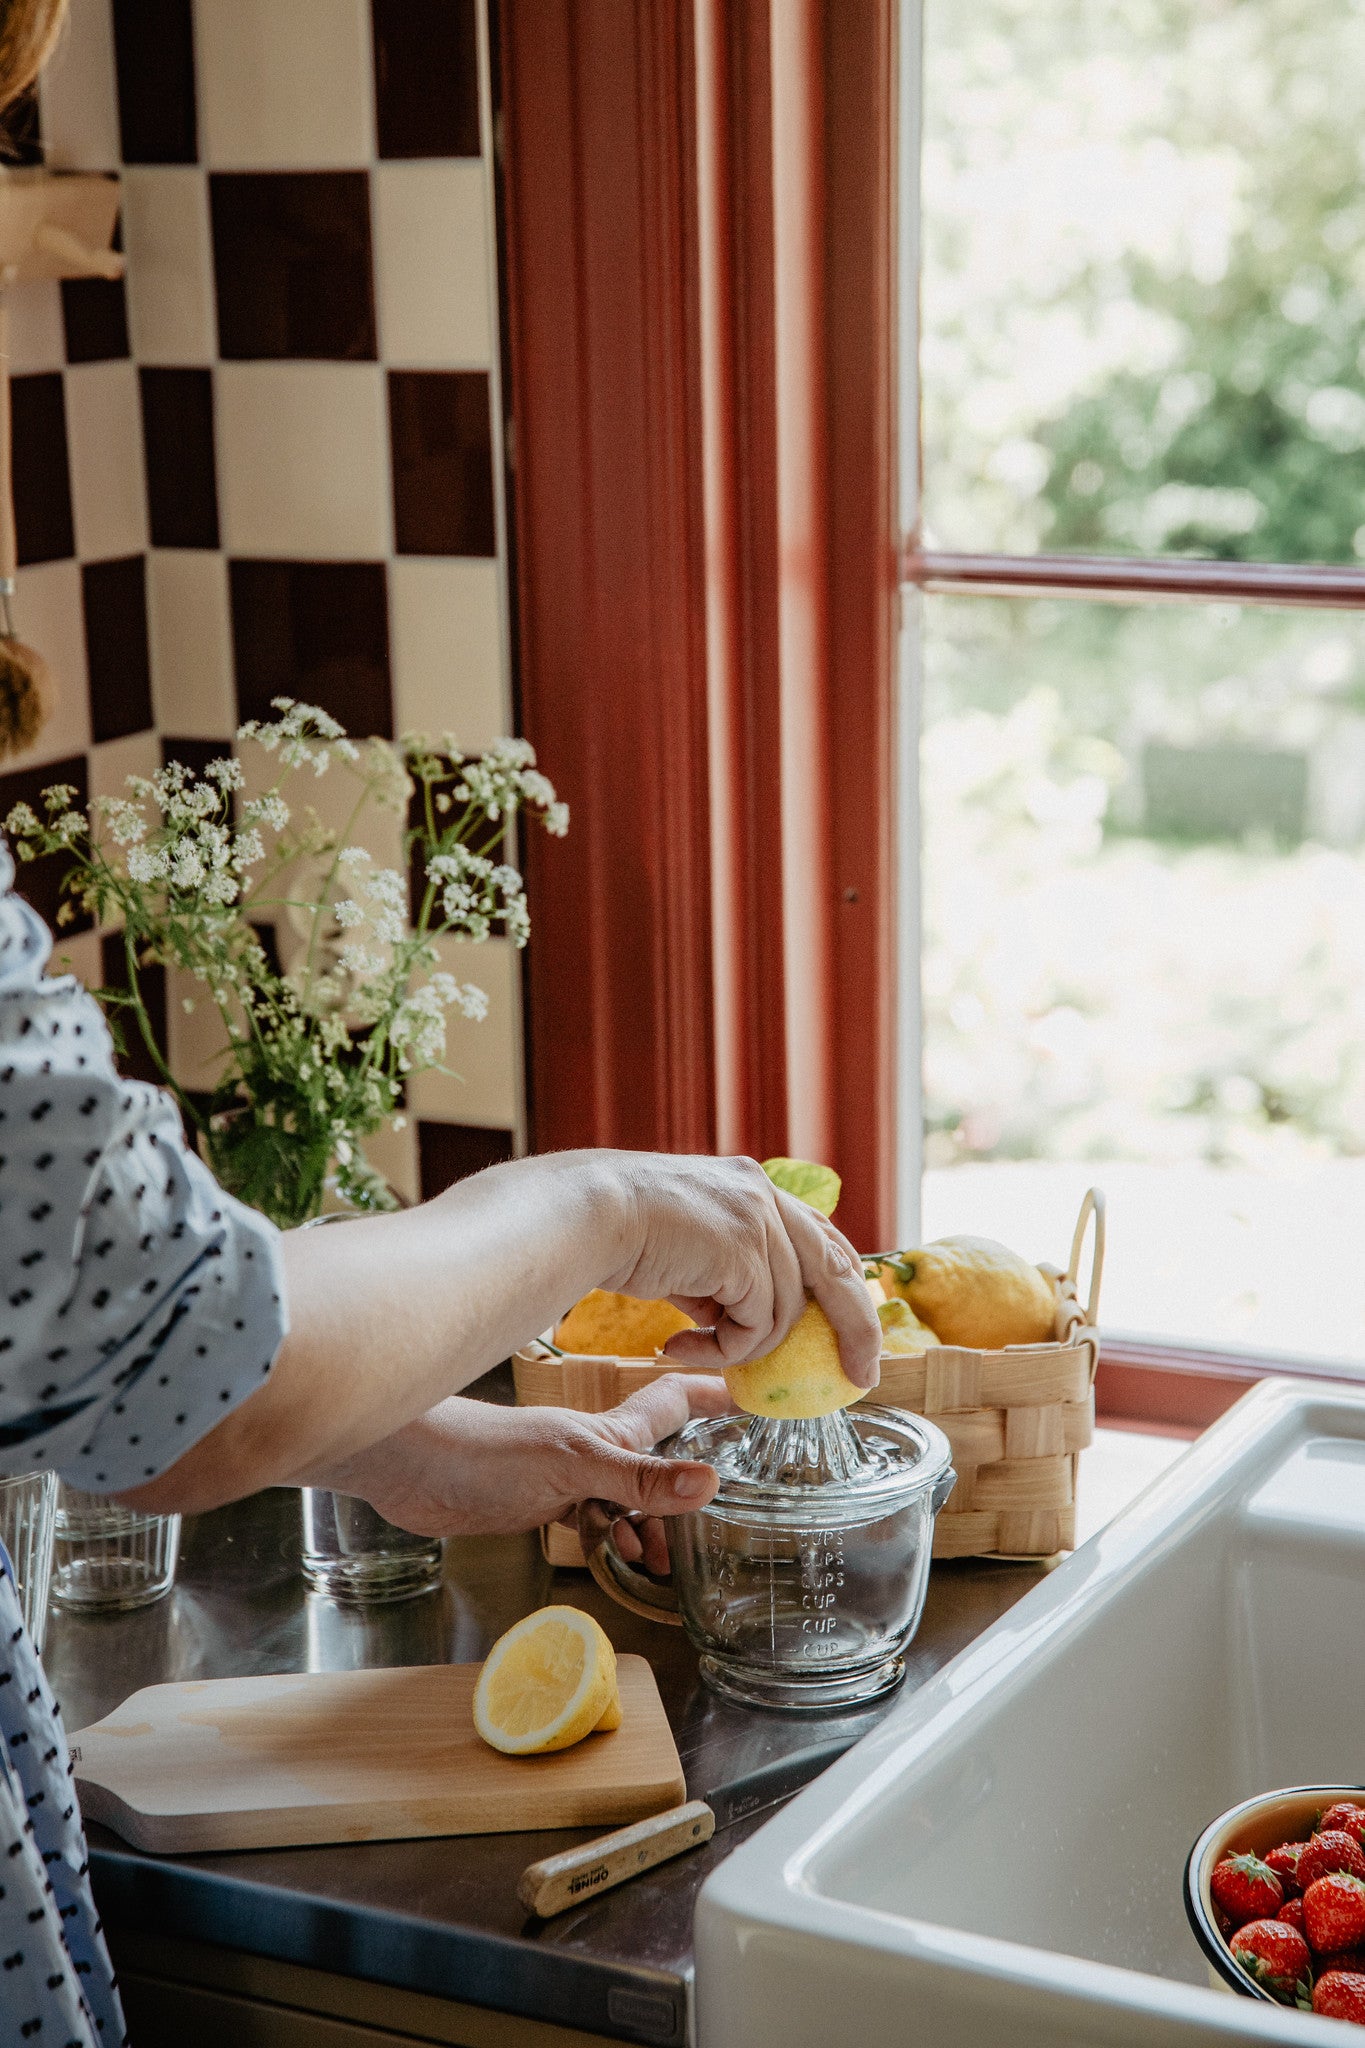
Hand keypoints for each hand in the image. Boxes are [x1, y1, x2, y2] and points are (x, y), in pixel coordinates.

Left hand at [318, 1372, 730, 1572]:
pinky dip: (611, 1544)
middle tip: (722, 1513)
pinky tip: (616, 1561)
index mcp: (612, 1430)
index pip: (678, 1401)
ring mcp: (566, 1477)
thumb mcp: (573, 1468)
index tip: (759, 1396)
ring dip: (651, 1527)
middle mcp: (595, 1450)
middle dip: (692, 1483)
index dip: (717, 1395)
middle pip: (660, 1458)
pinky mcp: (539, 1505)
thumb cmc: (484, 1452)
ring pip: (628, 1499)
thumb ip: (638, 1481)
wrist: (409, 1469)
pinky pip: (593, 1524)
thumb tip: (710, 1485)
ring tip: (662, 1560)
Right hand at [602, 1153, 880, 1388]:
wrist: (585, 1214)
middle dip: (858, 1329)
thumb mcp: (689, 1243)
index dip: (842, 1281)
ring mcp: (758, 1221)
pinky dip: (723, 1350)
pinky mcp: (745, 1254)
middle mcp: (764, 1195)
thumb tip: (746, 1317)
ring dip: (741, 1346)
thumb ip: (726, 1268)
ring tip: (689, 1346)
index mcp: (752, 1185)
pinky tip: (678, 1343)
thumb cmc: (618, 1232)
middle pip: (838, 1269)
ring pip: (784, 1313)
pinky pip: (755, 1328)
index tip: (851, 1323)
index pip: (821, 1235)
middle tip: (861, 1375)